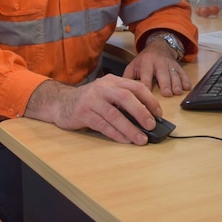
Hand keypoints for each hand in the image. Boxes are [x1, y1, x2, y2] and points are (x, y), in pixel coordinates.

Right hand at [26, 74, 161, 144]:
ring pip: (115, 115)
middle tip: (152, 125)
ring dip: (130, 128)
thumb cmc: (90, 100)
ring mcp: (92, 100)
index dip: (150, 100)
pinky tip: (125, 140)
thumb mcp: (107, 94)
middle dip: (142, 112)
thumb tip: (148, 118)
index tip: (159, 113)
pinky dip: (116, 134)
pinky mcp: (83, 113)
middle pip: (126, 98)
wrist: (61, 102)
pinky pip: (103, 125)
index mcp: (112, 81)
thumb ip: (123, 101)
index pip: (136, 87)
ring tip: (141, 139)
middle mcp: (103, 88)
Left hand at [124, 39, 190, 96]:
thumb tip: (121, 92)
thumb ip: (127, 78)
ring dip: (177, 83)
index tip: (146, 95)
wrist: (158, 46)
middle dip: (165, 84)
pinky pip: (183, 72)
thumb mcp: (132, 66)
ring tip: (178, 92)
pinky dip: (186, 80)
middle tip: (167, 94)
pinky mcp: (178, 66)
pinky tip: (187, 87)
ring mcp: (169, 64)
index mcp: (145, 63)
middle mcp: (158, 63)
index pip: (145, 75)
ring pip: (174, 74)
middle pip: (162, 74)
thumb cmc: (143, 61)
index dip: (146, 85)